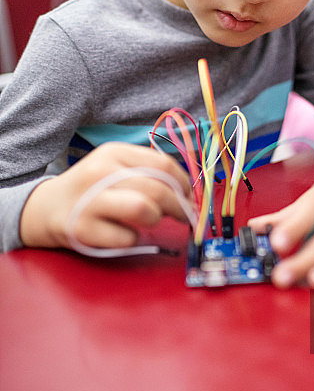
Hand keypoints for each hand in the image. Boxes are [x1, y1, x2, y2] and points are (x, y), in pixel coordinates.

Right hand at [20, 142, 193, 250]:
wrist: (46, 208)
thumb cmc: (92, 188)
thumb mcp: (115, 167)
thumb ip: (149, 172)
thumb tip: (189, 190)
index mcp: (114, 152)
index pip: (163, 164)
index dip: (184, 184)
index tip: (190, 197)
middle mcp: (100, 171)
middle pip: (158, 188)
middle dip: (179, 206)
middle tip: (184, 216)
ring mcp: (90, 201)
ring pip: (144, 209)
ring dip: (155, 219)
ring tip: (150, 221)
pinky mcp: (83, 229)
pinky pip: (127, 238)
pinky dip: (133, 238)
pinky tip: (124, 233)